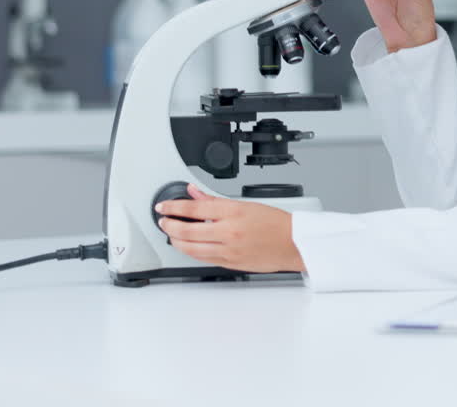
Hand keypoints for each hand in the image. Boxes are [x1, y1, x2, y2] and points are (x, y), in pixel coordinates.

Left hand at [156, 184, 305, 272]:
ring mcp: (228, 250)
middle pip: (187, 230)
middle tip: (162, 221)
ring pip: (191, 248)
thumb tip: (195, 193)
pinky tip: (187, 246)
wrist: (294, 244)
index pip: (194, 208)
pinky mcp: (230, 263)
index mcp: (233, 212)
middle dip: (169, 226)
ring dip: (176, 241)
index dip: (173, 207)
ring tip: (171, 234)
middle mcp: (229, 232)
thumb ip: (215, 200)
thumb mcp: (246, 204)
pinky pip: (202, 258)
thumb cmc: (276, 223)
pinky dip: (190, 251)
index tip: (163, 206)